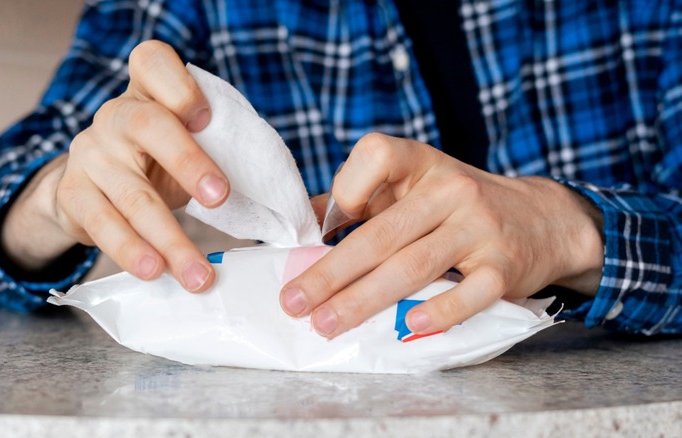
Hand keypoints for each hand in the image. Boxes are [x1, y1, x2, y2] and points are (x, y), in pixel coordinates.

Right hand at [1, 41, 228, 291]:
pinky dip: (131, 250)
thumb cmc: (158, 159)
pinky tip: (155, 271)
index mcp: (147, 92)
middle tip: (221, 198)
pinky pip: (103, 225)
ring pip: (131, 194)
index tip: (206, 117)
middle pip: (148, 127)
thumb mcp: (185, 141)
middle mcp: (115, 116)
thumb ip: (215, 144)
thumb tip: (271, 186)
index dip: (179, 86)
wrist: (96, 186)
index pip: (152, 62)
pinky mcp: (74, 194)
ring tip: (197, 273)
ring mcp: (90, 154)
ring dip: (169, 236)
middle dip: (187, 162)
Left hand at [281, 133, 603, 337]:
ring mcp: (480, 227)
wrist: (543, 219)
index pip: (375, 155)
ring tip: (326, 324)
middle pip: (382, 233)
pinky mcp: (505, 266)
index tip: (324, 229)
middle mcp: (450, 189)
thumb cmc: (457, 206)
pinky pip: (471, 293)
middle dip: (331, 272)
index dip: (345, 189)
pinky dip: (440, 312)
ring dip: (364, 300)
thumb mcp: (413, 187)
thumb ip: (361, 200)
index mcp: (420, 164)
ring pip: (414, 266)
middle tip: (294, 302)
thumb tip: (301, 226)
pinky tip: (408, 329)